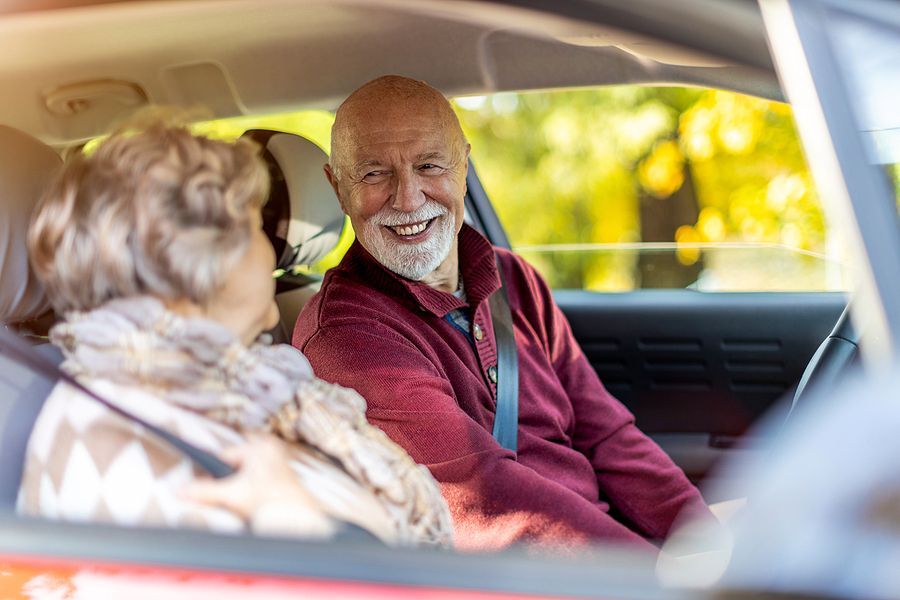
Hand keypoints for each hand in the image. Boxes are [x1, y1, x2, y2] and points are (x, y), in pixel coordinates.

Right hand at [182, 434, 336, 537]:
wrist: (297, 517)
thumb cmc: (270, 500)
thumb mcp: (232, 495)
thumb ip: (204, 491)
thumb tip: (180, 490)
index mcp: (259, 446)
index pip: (225, 456)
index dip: (215, 473)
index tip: (210, 486)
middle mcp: (271, 450)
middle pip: (236, 465)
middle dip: (230, 480)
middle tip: (234, 495)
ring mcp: (279, 462)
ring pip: (247, 473)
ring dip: (242, 486)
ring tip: (247, 499)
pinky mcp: (284, 476)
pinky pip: (260, 479)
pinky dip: (254, 489)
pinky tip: (256, 500)